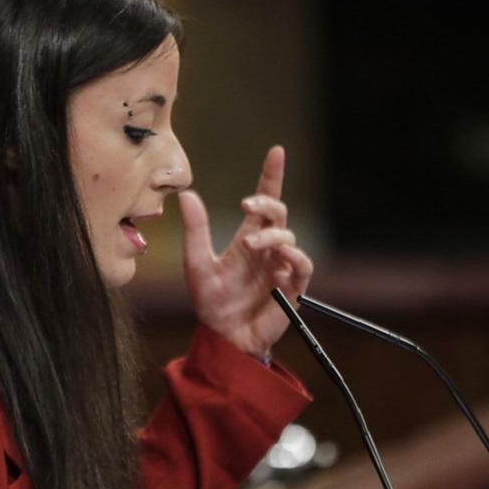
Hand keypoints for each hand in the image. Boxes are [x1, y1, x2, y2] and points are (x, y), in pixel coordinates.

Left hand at [179, 145, 313, 356]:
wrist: (223, 337)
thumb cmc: (211, 302)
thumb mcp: (197, 263)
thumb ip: (196, 230)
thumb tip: (186, 194)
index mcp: (248, 239)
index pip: (265, 202)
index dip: (272, 176)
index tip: (277, 152)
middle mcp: (267, 249)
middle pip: (279, 214)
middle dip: (267, 203)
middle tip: (246, 205)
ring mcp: (281, 267)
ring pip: (288, 237)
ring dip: (272, 235)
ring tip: (250, 245)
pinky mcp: (292, 288)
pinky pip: (302, 265)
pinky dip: (294, 257)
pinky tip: (280, 255)